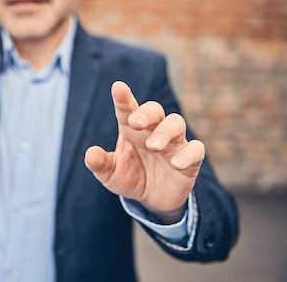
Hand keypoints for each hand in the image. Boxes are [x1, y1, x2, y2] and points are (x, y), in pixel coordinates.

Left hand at [84, 81, 204, 221]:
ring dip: (165, 132)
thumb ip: (100, 164)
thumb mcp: (111, 174)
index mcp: (131, 130)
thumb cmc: (130, 178)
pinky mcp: (190, 160)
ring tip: (152, 146)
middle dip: (146, 113)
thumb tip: (90, 154)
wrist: (152, 200)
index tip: (118, 87)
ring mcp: (173, 143)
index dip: (123, 98)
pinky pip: (196, 149)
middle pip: (155, 110)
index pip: (127, 109)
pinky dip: (188, 154)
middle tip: (134, 122)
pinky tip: (176, 164)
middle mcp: (153, 131)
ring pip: (176, 123)